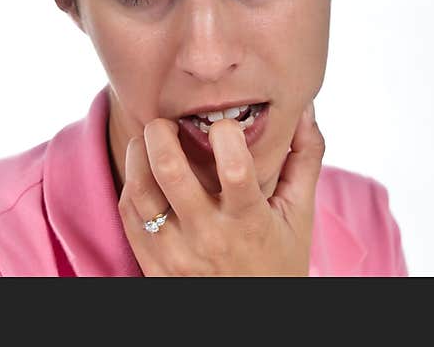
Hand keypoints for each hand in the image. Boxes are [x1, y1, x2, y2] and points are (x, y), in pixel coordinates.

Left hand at [117, 101, 323, 275]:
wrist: (255, 326)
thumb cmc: (279, 263)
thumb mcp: (299, 215)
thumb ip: (305, 159)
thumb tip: (305, 108)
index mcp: (249, 221)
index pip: (234, 167)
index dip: (225, 132)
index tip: (223, 126)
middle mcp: (209, 238)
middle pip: (170, 170)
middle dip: (161, 131)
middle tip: (166, 122)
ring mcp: (176, 254)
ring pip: (139, 189)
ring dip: (138, 153)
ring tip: (148, 142)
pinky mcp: (153, 266)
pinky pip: (128, 214)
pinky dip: (131, 185)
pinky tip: (144, 175)